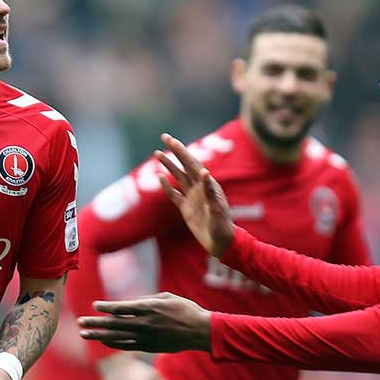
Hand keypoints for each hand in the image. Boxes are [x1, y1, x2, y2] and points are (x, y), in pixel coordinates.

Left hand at [78, 292, 211, 352]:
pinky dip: (114, 343)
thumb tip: (130, 303)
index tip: (94, 305)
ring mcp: (147, 337)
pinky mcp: (150, 347)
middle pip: (114, 324)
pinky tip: (103, 341)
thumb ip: (147, 299)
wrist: (201, 331)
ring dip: (99, 335)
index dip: (106, 307)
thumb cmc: (185, 310)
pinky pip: (127, 346)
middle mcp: (146, 323)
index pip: (122, 308)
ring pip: (118, 337)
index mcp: (150, 308)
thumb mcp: (167, 297)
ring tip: (85, 334)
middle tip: (80, 323)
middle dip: (95, 323)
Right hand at [155, 133, 234, 257]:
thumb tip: (204, 171)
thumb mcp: (217, 208)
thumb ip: (210, 190)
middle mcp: (199, 188)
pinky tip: (160, 178)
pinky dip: (167, 186)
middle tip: (164, 136)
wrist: (221, 243)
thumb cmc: (222, 226)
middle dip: (174, 151)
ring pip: (178, 177)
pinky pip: (174, 195)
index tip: (171, 140)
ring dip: (169, 165)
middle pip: (184, 165)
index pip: (192, 163)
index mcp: (208, 184)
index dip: (181, 151)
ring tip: (158, 153)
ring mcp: (192, 197)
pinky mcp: (186, 209)